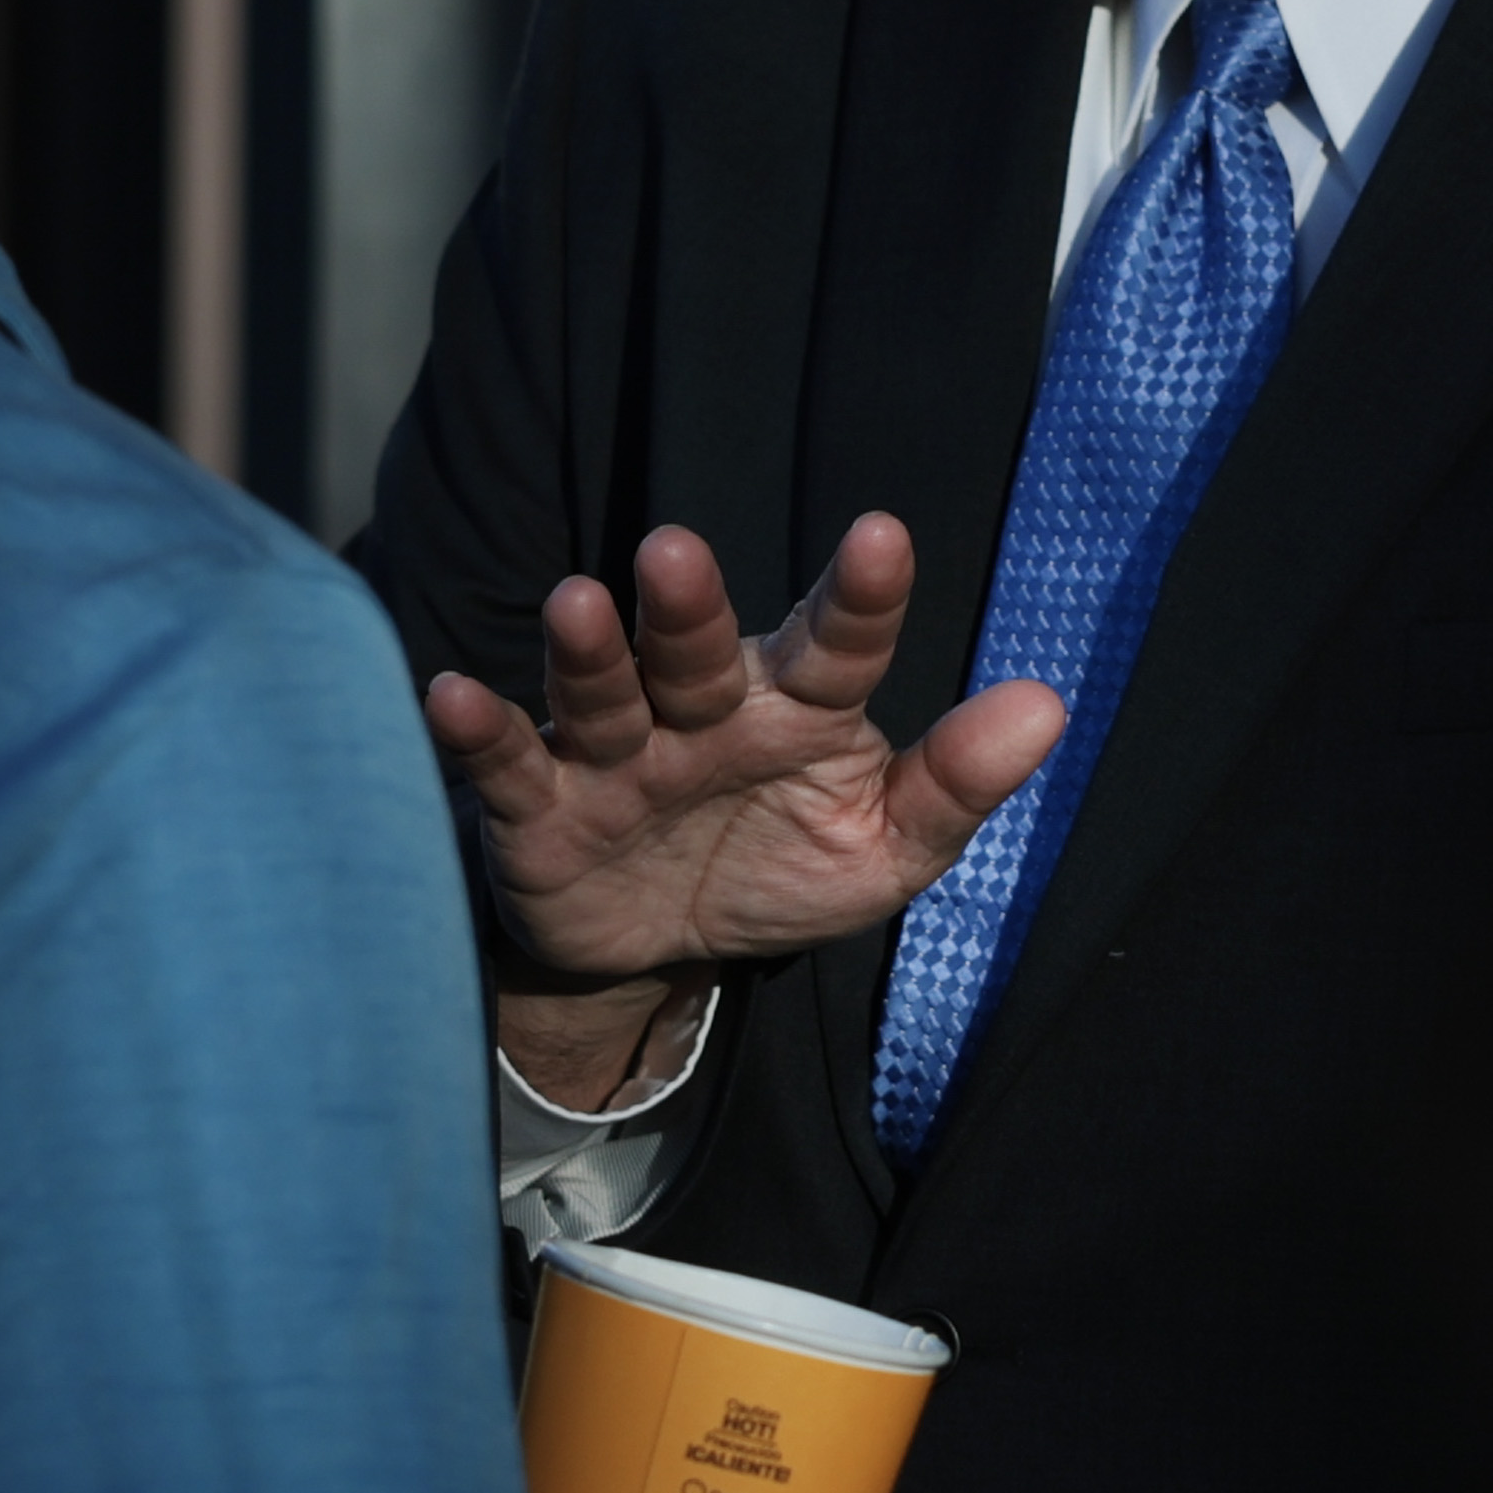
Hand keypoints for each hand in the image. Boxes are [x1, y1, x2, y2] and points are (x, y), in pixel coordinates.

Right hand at [425, 516, 1068, 996]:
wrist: (660, 953)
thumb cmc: (777, 870)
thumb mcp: (880, 849)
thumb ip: (953, 784)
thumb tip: (1046, 706)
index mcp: (793, 711)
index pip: (835, 647)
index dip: (858, 600)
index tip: (881, 538)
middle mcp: (699, 713)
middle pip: (695, 651)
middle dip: (686, 607)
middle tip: (677, 555)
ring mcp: (613, 755)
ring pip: (601, 694)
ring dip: (586, 653)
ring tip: (575, 607)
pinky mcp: (538, 810)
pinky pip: (505, 765)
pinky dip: (477, 732)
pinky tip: (446, 696)